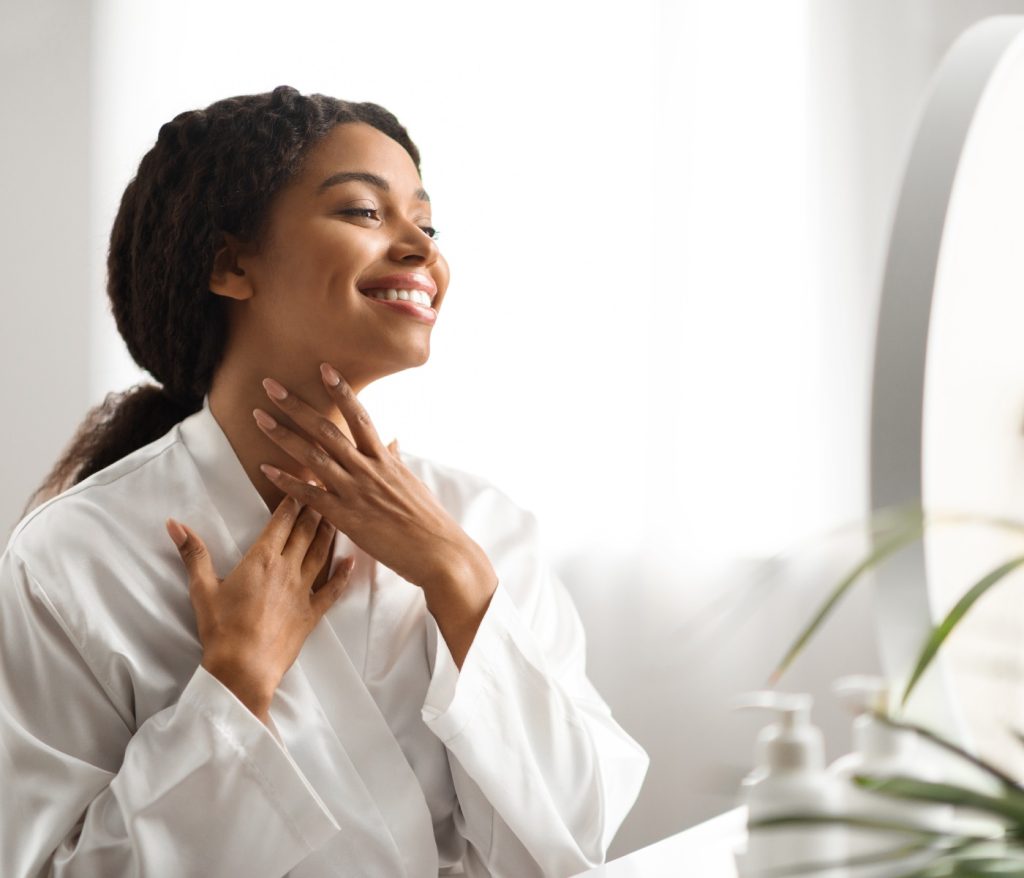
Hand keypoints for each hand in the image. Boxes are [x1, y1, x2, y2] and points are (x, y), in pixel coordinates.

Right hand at [165, 496, 354, 721]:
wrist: (244, 669)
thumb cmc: (222, 630)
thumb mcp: (202, 589)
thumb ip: (193, 553)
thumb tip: (174, 524)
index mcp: (262, 559)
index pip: (282, 521)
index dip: (293, 498)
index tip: (303, 480)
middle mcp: (287, 569)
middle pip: (306, 530)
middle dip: (316, 506)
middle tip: (327, 487)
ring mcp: (303, 590)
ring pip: (321, 552)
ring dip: (330, 530)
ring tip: (338, 512)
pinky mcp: (312, 612)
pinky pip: (333, 588)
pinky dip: (344, 574)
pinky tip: (352, 560)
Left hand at [253, 364, 494, 597]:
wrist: (437, 551)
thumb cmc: (428, 520)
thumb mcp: (412, 483)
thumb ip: (395, 461)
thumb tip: (393, 441)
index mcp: (385, 460)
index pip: (360, 417)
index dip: (341, 391)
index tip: (324, 368)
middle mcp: (368, 469)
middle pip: (327, 430)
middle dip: (297, 406)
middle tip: (272, 386)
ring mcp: (356, 491)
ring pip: (313, 456)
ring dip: (284, 435)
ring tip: (260, 417)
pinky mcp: (346, 517)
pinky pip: (310, 495)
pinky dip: (287, 481)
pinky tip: (265, 467)